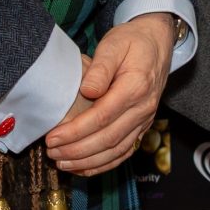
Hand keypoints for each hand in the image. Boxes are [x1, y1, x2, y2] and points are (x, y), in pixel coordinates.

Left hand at [47, 14, 174, 173]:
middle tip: (52, 152)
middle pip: (108, 138)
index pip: (102, 117)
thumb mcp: (114, 44)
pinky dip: (104, 164)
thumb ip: (100, 67)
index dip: (75, 131)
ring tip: (62, 163)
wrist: (157, 43)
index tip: (52, 137)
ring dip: (88, 161)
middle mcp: (144, 108)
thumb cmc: (132, 42)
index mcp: (136, 87)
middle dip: (77, 150)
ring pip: (117, 150)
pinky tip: (84, 168)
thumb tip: (87, 91)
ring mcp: (145, 119)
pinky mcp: (142, 126)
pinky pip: (125, 151)